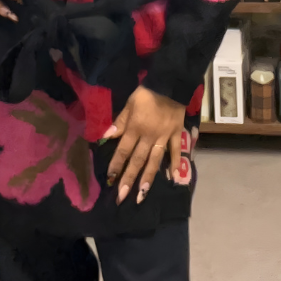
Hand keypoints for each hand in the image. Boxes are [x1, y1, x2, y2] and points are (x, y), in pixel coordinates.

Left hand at [104, 85, 184, 205]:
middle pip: (137, 160)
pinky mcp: (176, 135)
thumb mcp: (129, 104)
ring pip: (154, 161)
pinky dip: (175, 165)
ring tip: (141, 195)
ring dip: (148, 179)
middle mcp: (148, 136)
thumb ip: (119, 122)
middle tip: (121, 197)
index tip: (110, 181)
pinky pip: (175, 152)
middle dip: (129, 179)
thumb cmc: (146, 94)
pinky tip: (173, 178)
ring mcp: (163, 137)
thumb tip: (105, 137)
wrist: (170, 84)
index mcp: (135, 128)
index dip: (116, 165)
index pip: (123, 150)